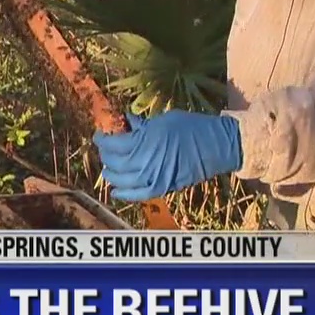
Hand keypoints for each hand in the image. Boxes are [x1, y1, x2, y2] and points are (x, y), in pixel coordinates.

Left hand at [93, 111, 242, 201]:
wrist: (216, 145)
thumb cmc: (191, 127)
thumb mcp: (163, 120)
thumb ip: (142, 125)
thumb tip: (127, 121)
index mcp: (144, 141)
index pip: (114, 144)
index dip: (102, 140)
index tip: (99, 135)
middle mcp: (145, 161)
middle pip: (115, 162)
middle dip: (106, 155)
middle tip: (104, 149)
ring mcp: (153, 177)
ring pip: (123, 180)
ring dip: (111, 174)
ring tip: (107, 168)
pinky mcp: (163, 187)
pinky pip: (138, 195)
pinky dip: (125, 194)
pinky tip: (115, 191)